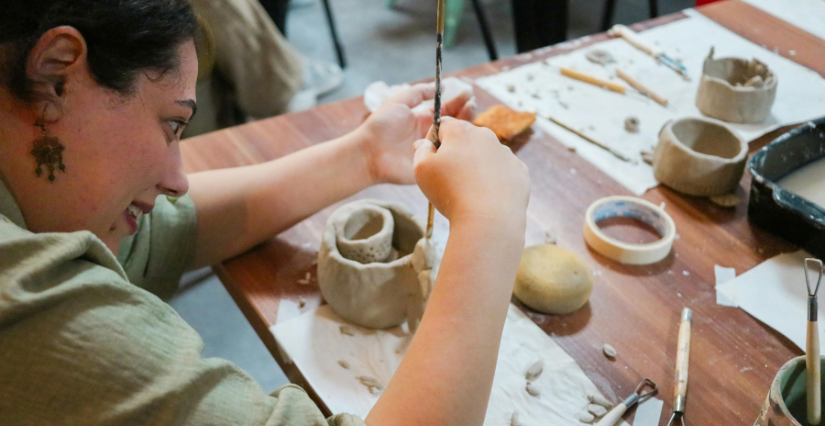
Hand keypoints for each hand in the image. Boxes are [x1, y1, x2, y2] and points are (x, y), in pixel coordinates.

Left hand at [358, 83, 475, 184]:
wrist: (369, 153)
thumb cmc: (381, 126)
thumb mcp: (399, 102)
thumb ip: (418, 93)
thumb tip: (438, 87)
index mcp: (424, 119)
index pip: (447, 109)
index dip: (458, 102)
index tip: (468, 94)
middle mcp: (431, 134)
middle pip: (455, 123)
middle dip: (466, 112)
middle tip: (471, 104)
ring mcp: (434, 150)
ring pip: (455, 139)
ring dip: (465, 127)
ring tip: (470, 114)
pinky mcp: (432, 165)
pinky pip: (449, 158)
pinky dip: (459, 149)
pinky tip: (465, 139)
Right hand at [413, 117, 529, 225]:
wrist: (489, 220)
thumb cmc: (450, 192)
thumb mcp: (422, 170)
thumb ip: (421, 150)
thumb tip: (425, 143)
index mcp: (461, 131)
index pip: (443, 125)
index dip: (433, 141)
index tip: (432, 160)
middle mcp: (486, 135)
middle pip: (466, 139)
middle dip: (456, 154)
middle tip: (449, 179)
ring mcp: (506, 153)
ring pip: (485, 155)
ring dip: (475, 166)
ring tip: (468, 191)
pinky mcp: (519, 170)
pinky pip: (502, 170)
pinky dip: (494, 179)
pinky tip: (486, 196)